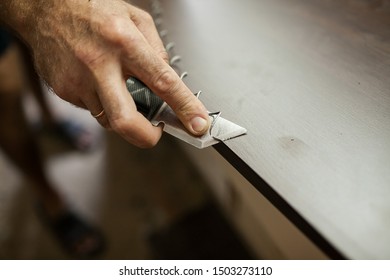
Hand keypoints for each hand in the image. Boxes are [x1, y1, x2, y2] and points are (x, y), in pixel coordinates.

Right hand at [2, 0, 209, 147]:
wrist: (44, 8)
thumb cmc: (90, 8)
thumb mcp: (135, 17)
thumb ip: (156, 49)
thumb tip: (167, 79)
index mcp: (123, 41)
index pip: (162, 82)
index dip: (184, 108)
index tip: (197, 125)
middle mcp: (99, 64)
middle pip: (126, 120)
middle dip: (147, 136)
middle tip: (156, 132)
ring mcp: (78, 81)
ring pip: (109, 120)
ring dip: (124, 115)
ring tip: (122, 90)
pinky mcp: (65, 91)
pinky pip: (93, 109)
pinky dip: (104, 103)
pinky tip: (99, 82)